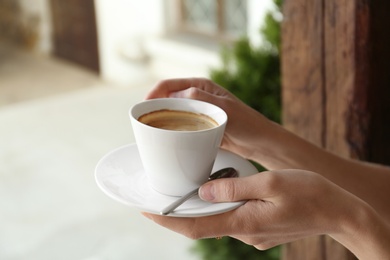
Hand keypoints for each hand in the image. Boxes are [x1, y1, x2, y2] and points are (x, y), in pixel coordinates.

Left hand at [143, 169, 359, 249]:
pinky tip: (217, 193)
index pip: (195, 226)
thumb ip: (234, 187)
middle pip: (203, 225)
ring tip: (182, 193)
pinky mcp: (260, 229)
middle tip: (158, 199)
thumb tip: (203, 192)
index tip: (147, 210)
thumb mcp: (270, 183)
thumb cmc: (309, 194)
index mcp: (244, 222)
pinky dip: (219, 208)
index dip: (168, 221)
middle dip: (178, 215)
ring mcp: (253, 233)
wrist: (339, 212)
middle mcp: (245, 232)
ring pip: (218, 221)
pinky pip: (232, 218)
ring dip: (199, 210)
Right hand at [146, 78, 274, 158]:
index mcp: (201, 86)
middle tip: (144, 124)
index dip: (153, 94)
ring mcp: (197, 113)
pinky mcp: (200, 127)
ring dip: (161, 122)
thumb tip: (179, 96)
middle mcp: (197, 97)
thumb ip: (202, 99)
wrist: (260, 143)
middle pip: (167, 100)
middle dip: (153, 110)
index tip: (143, 108)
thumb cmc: (248, 123)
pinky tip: (167, 141)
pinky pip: (180, 128)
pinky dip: (172, 133)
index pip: (168, 85)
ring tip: (152, 133)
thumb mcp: (225, 108)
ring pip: (172, 115)